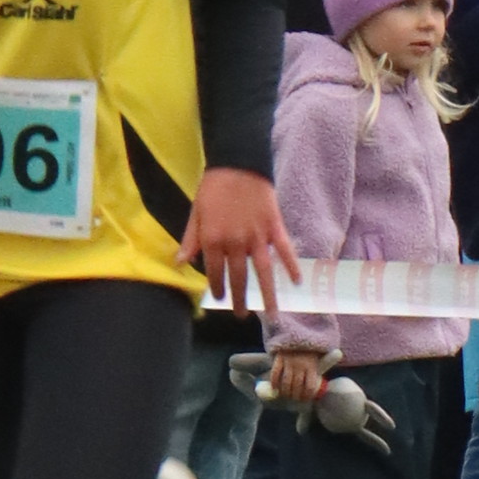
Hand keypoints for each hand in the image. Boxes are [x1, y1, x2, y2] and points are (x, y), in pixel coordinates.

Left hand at [183, 164, 297, 307]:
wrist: (238, 163)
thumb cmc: (213, 187)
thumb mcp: (196, 213)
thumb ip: (190, 240)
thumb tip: (180, 263)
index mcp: (213, 240)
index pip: (215, 273)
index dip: (217, 289)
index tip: (220, 299)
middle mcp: (235, 244)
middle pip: (239, 279)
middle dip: (240, 300)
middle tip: (242, 316)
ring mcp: (257, 237)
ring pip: (263, 272)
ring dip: (268, 295)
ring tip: (271, 314)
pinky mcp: (274, 227)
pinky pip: (284, 251)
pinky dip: (291, 266)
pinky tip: (297, 282)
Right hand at [262, 342, 330, 405]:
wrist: (297, 332)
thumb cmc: (309, 348)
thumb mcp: (318, 357)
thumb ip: (319, 370)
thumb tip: (319, 386)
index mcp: (312, 366)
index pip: (309, 387)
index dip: (306, 397)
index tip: (304, 400)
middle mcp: (301, 365)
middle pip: (297, 387)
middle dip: (295, 396)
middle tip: (293, 399)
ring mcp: (289, 362)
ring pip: (286, 383)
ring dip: (285, 392)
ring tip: (285, 395)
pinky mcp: (279, 358)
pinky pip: (275, 373)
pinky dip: (274, 383)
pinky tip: (275, 388)